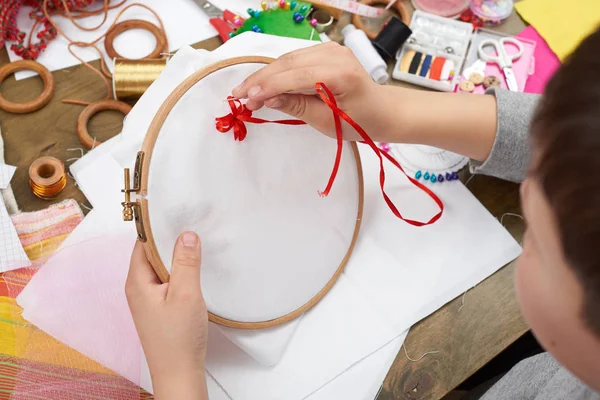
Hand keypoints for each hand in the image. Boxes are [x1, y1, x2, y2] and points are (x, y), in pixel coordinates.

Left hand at [126, 232, 207, 399]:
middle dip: (170, 238)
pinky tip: (195, 268)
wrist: (179, 373)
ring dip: (177, 255)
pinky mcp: (161, 307)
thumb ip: (186, 262)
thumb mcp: (186, 294)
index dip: (158, 225)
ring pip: (162, 267)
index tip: (175, 210)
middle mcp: (139, 288)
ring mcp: (149, 298)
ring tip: (196, 242)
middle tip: (191, 222)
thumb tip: (186, 234)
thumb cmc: (177, 339)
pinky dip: (181, 271)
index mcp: (137, 281)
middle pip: (152, 253)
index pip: (143, 242)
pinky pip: (168, 280)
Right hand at [231, 42, 388, 140]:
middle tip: (238, 96)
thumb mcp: (326, 122)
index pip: (295, 76)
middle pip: (288, 63)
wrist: (381, 111)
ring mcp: (332, 49)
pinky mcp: (327, 50)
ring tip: (246, 92)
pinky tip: (263, 83)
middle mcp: (336, 54)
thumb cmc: (358, 121)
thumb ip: (296, 106)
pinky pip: (295, 58)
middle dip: (261, 80)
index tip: (245, 99)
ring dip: (266, 75)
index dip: (267, 87)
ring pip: (288, 59)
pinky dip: (278, 71)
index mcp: (340, 74)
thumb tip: (267, 98)